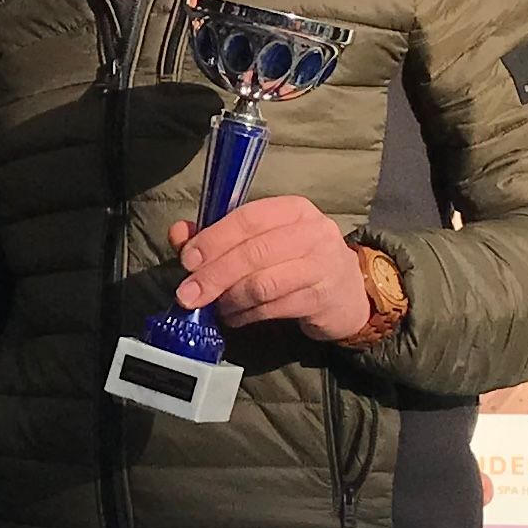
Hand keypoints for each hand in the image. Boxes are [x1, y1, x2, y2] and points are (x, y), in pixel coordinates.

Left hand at [168, 197, 372, 341]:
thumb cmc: (297, 261)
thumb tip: (178, 233)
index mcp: (293, 209)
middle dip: (215, 275)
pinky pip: (273, 308)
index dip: (215, 238)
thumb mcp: (262, 241)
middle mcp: (312, 232)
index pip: (249, 218)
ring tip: (215, 307)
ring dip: (230, 299)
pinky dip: (247, 315)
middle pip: (254, 252)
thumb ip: (219, 235)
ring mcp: (322, 265)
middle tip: (189, 295)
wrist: (348, 292)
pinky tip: (235, 318)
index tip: (188, 259)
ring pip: (262, 284)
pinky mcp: (322, 298)